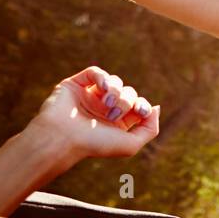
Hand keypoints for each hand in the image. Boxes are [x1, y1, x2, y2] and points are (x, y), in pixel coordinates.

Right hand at [26, 65, 159, 163]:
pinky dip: (103, 78)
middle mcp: (104, 108)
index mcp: (117, 122)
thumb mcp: (130, 145)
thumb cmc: (94, 144)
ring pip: (115, 82)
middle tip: (113, 115)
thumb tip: (156, 108)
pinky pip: (95, 72)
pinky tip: (102, 88)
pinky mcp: (75, 85)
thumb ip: (150, 129)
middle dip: (126, 102)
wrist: (62, 139)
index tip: (139, 112)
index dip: (143, 105)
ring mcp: (89, 95)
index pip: (139, 106)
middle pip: (129, 93)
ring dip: (116, 92)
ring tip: (106, 105)